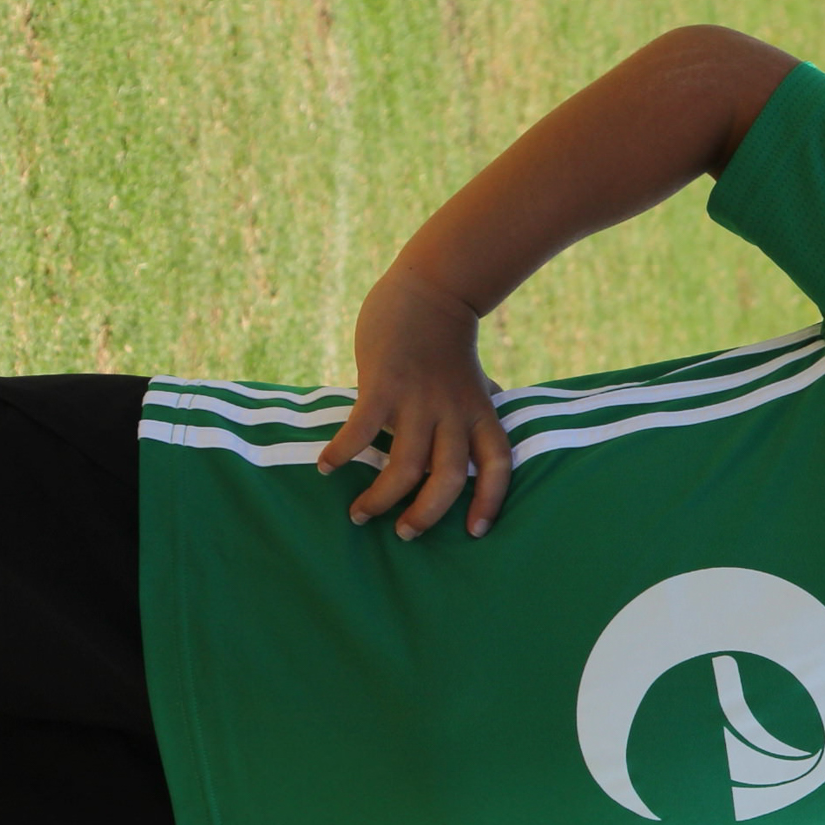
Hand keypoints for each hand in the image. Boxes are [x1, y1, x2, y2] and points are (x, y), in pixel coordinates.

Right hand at [315, 266, 514, 537]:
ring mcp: (418, 399)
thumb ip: (479, 406)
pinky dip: (342, 453)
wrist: (430, 289)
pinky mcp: (383, 384)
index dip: (490, 502)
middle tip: (404, 535)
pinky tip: (326, 467)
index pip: (497, 467)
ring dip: (380, 499)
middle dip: (425, 514)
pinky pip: (361, 431)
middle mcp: (453, 412)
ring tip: (359, 514)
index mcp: (479, 414)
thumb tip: (490, 429)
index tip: (475, 533)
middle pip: (448, 478)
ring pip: (405, 467)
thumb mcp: (474, 379)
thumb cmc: (448, 339)